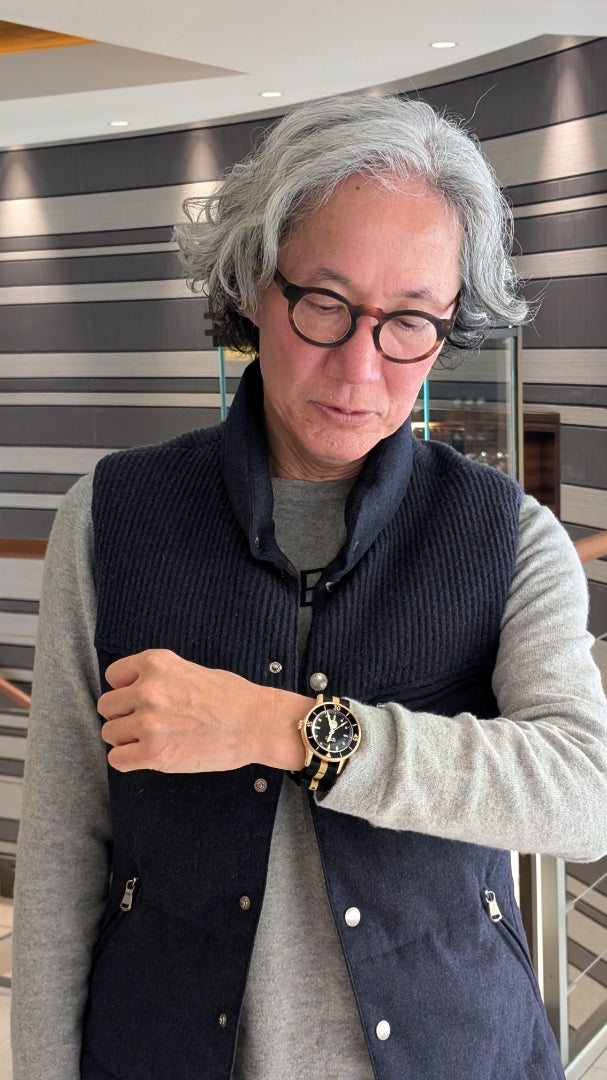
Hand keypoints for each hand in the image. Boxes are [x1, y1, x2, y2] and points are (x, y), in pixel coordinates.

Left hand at [98, 649, 307, 774]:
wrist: (256, 724)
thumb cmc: (231, 697)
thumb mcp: (188, 669)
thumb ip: (158, 678)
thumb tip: (132, 693)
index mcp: (155, 664)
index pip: (113, 676)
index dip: (126, 690)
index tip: (139, 700)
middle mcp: (147, 690)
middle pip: (107, 707)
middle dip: (123, 716)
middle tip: (146, 723)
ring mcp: (148, 722)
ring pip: (109, 734)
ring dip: (126, 739)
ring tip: (152, 740)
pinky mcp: (154, 753)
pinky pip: (117, 759)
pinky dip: (129, 760)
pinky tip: (149, 756)